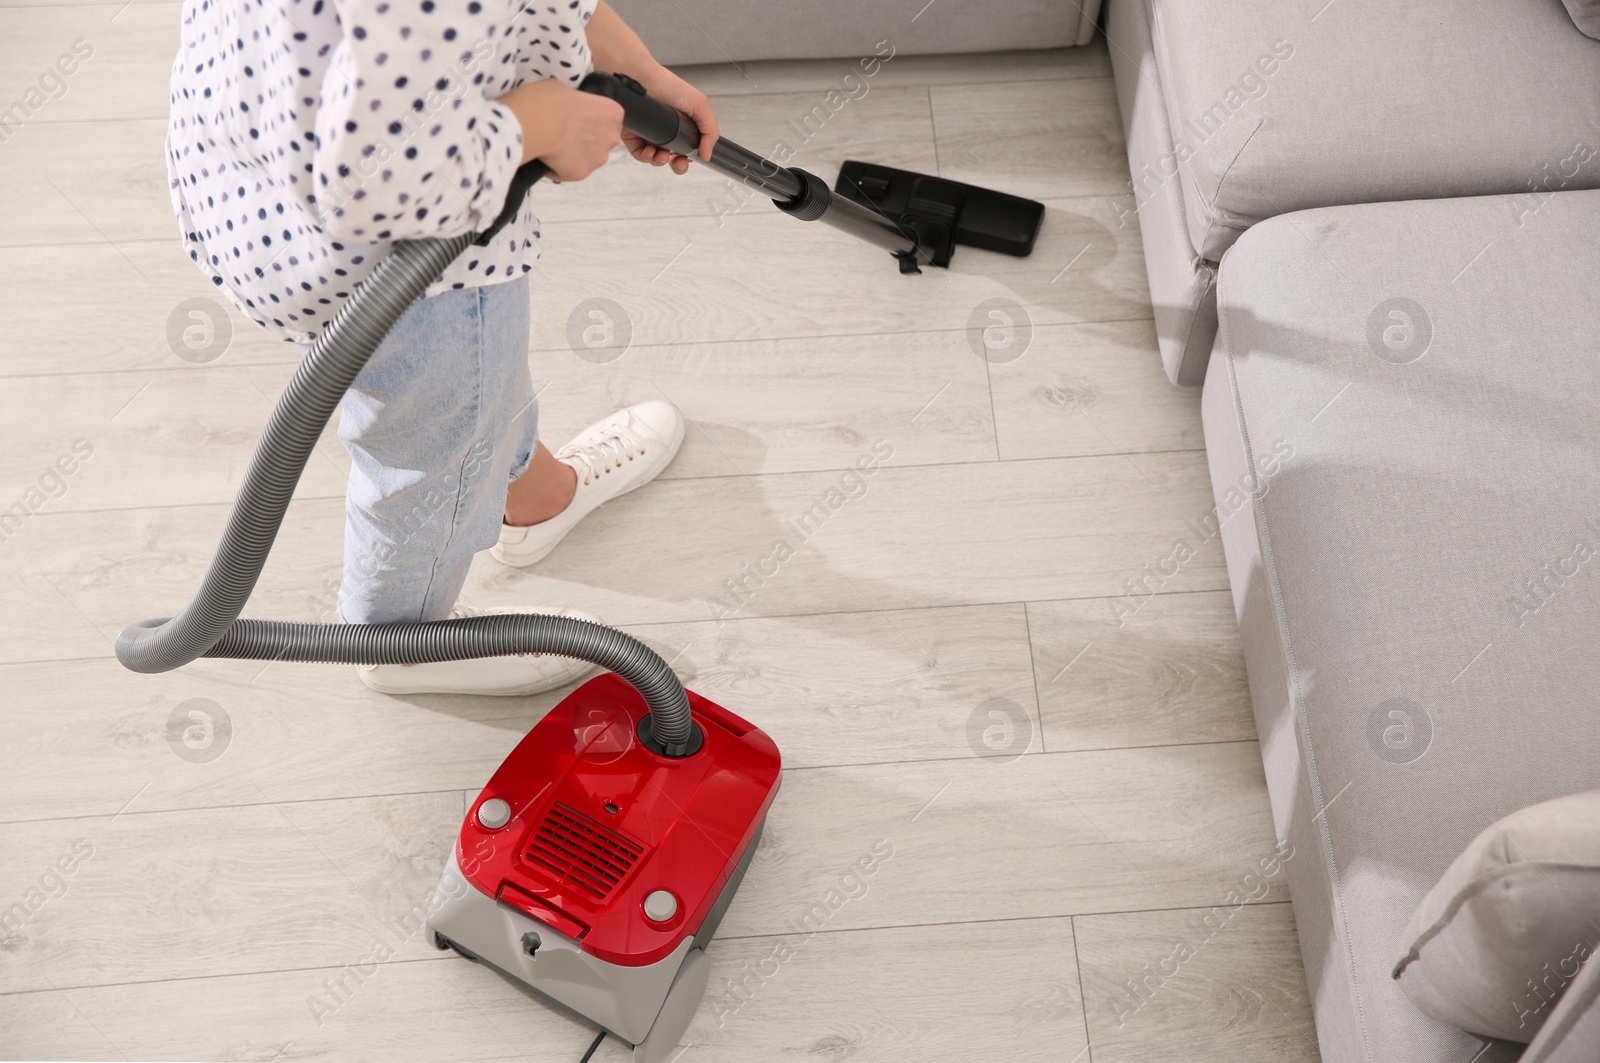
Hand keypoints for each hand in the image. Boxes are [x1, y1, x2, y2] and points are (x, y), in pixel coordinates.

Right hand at [497, 79, 622, 180]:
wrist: (532, 122)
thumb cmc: (547, 99)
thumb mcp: (564, 88)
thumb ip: (575, 101)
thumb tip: (568, 108)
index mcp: (612, 112)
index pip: (607, 118)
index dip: (589, 118)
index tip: (575, 117)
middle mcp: (611, 137)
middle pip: (600, 140)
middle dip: (584, 138)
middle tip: (563, 131)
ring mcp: (598, 158)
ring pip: (587, 158)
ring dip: (573, 154)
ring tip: (552, 145)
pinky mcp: (581, 174)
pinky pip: (570, 172)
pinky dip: (558, 168)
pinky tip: (546, 156)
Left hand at [624, 63, 718, 174]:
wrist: (640, 79)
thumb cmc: (667, 86)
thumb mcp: (699, 105)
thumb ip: (710, 131)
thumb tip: (708, 154)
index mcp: (683, 125)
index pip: (689, 149)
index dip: (691, 158)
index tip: (690, 159)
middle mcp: (667, 131)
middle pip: (674, 159)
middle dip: (678, 166)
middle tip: (678, 162)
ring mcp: (650, 135)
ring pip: (657, 159)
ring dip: (661, 161)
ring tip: (661, 154)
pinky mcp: (634, 136)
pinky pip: (640, 155)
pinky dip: (646, 157)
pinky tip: (649, 151)